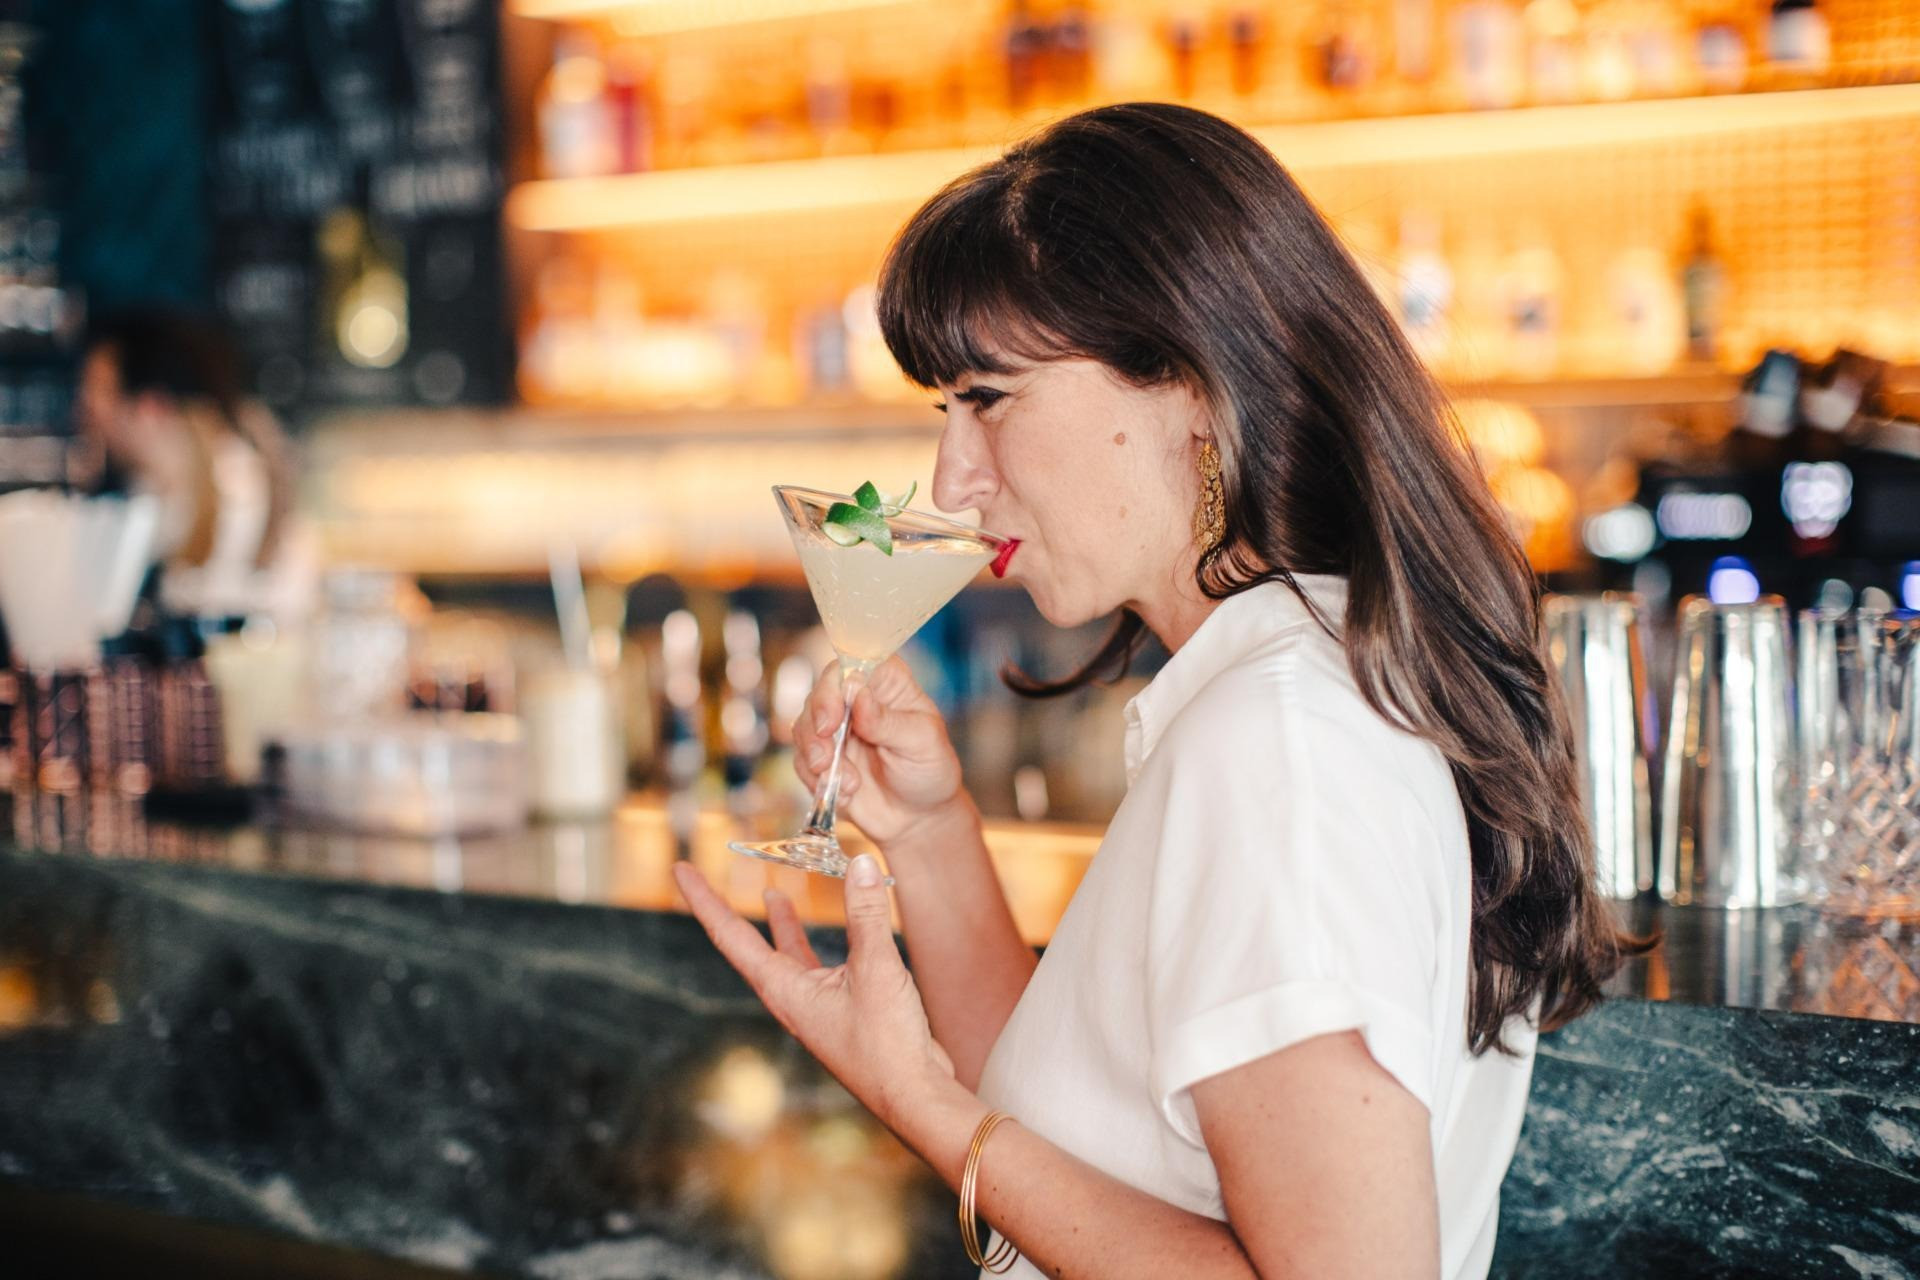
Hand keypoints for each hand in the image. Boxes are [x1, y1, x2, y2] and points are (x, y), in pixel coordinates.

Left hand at [672, 856, 962, 1131]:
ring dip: (781, 926)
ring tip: (773, 895)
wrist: (913, 1095)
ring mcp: (813, 1009)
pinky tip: (832, 935)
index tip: (679, 870)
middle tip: (709, 879)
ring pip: (787, 957)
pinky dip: (816, 944)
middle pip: (748, 946)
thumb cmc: (888, 1044)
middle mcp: (790, 1000)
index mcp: (784, 991)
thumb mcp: (877, 968)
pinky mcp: (839, 1014)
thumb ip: (867, 913)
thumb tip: (861, 864)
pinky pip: (817, 969)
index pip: (730, 935)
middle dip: (730, 910)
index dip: (704, 900)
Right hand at [795, 656, 964, 846]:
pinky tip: (846, 793)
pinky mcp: (821, 757)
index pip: (851, 666)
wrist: (918, 817)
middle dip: (816, 725)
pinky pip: (801, 760)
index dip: (834, 686)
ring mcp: (836, 728)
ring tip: (848, 783)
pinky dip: (816, 779)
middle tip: (825, 757)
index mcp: (886, 682)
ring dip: (816, 757)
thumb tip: (857, 693)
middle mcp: (855, 699)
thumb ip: (888, 720)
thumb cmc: (929, 770)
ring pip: (804, 726)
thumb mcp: (922, 743)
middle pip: (819, 693)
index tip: (833, 717)